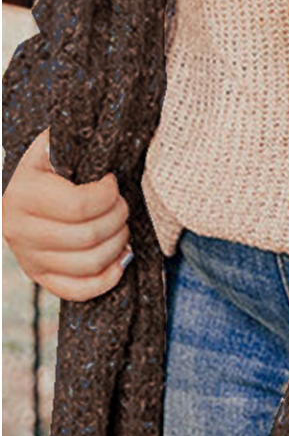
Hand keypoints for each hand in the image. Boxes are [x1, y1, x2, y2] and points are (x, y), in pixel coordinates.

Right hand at [1, 127, 133, 300]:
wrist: (26, 188)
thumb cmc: (52, 164)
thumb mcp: (56, 145)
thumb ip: (74, 144)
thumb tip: (103, 151)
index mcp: (22, 193)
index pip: (79, 206)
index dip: (108, 195)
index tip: (113, 182)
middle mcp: (18, 229)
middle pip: (87, 237)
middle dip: (118, 218)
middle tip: (123, 204)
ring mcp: (28, 257)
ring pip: (88, 264)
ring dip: (118, 244)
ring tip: (121, 226)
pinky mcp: (39, 277)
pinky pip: (77, 291)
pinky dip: (107, 279)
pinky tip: (121, 258)